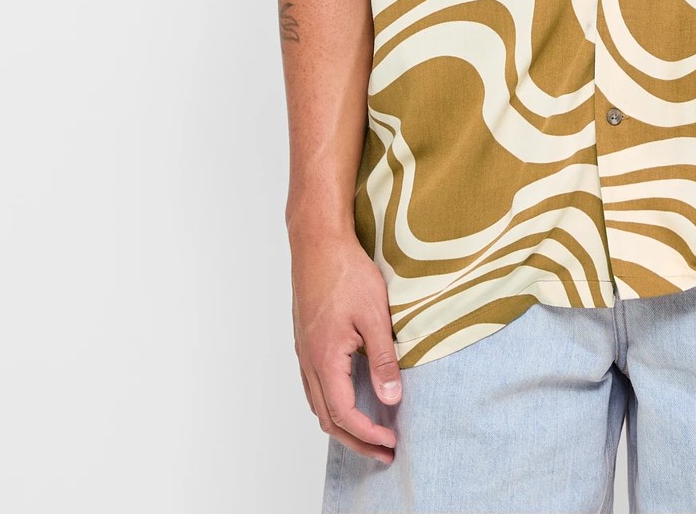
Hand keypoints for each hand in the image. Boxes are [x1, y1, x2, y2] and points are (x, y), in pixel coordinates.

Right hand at [290, 229, 401, 463]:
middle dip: (356, 441)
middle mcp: (309, 362)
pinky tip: (351, 398)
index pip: (344, 415)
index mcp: (325, 359)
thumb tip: (391, 399)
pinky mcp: (306, 341)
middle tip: (384, 452)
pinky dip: (333, 404)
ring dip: (343, 425)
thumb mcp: (375, 316)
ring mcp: (304, 352)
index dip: (368, 434)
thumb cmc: (345, 272)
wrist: (317, 242)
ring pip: (318, 404)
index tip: (391, 443)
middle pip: (328, 418)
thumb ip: (383, 360)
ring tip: (369, 433)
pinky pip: (315, 386)